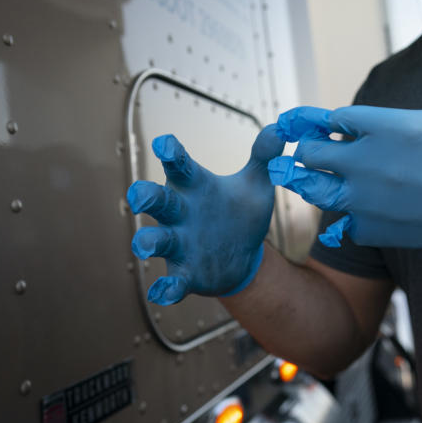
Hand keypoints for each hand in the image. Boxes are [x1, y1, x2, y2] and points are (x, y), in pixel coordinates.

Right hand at [127, 125, 283, 301]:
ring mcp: (179, 244)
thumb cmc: (239, 213)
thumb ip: (264, 157)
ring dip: (149, 242)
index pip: (180, 166)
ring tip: (145, 246)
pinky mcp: (184, 273)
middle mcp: (181, 213)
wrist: (241, 257)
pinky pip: (171, 281)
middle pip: (158, 200)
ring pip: (156, 240)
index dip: (171, 154)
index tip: (165, 144)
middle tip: (141, 194)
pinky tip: (164, 293)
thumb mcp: (255, 184)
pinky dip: (167, 288)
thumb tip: (280, 129)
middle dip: (146, 196)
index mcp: (195, 187)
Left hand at [267, 27, 421, 262]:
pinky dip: (348, 219)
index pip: (337, 120)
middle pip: (318, 157)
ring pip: (326, 198)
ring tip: (319, 176)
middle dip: (312, 148)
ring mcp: (389, 208)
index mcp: (400, 127)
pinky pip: (353, 229)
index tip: (316, 118)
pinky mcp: (404, 238)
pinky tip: (356, 209)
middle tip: (311, 144)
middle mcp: (382, 169)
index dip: (328, 118)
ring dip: (319, 184)